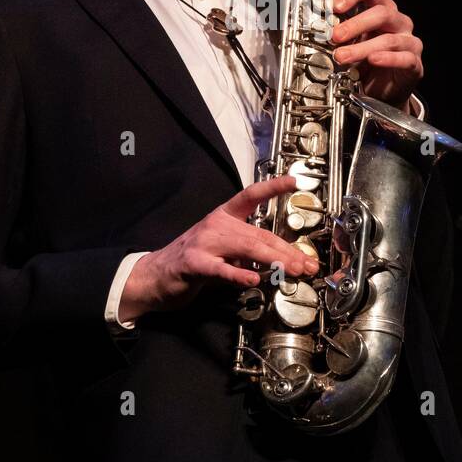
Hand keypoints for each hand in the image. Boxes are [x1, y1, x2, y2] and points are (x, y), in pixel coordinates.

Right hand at [119, 175, 319, 321]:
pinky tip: (254, 280)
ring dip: (273, 260)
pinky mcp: (194, 264)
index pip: (250, 196)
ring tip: (292, 269)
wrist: (155, 275)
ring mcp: (204, 243)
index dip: (272, 187)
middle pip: (259, 234)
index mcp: (223, 217)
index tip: (294, 181)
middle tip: (307, 264)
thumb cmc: (192, 262)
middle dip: (287, 250)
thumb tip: (276, 260)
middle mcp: (216, 224)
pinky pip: (221, 269)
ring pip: (246, 248)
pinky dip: (239, 275)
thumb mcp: (223, 251)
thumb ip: (246, 253)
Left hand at [330, 0, 423, 109]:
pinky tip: (372, 60)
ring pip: (388, 39)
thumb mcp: (350, 43)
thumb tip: (320, 26)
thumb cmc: (366, 63)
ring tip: (342, 56)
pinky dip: (387, 59)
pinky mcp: (414, 63)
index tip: (335, 6)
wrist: (380, 93)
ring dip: (361, 48)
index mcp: (383, 9)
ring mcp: (409, 42)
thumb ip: (340, 32)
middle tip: (334, 36)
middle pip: (382, 13)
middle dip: (355, 24)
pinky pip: (403, 58)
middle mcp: (399, 22)